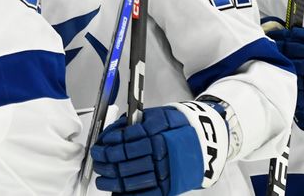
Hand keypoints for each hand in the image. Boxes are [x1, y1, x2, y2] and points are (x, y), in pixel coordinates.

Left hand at [90, 102, 227, 194]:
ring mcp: (165, 172)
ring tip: (102, 179)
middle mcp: (161, 154)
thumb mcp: (157, 116)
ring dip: (112, 181)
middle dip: (106, 162)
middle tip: (97, 160)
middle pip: (125, 161)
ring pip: (132, 180)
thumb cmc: (177, 127)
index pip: (125, 141)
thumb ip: (134, 123)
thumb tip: (111, 133)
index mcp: (157, 134)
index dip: (108, 144)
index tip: (99, 145)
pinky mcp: (170, 187)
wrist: (206, 143)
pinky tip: (116, 193)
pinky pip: (146, 195)